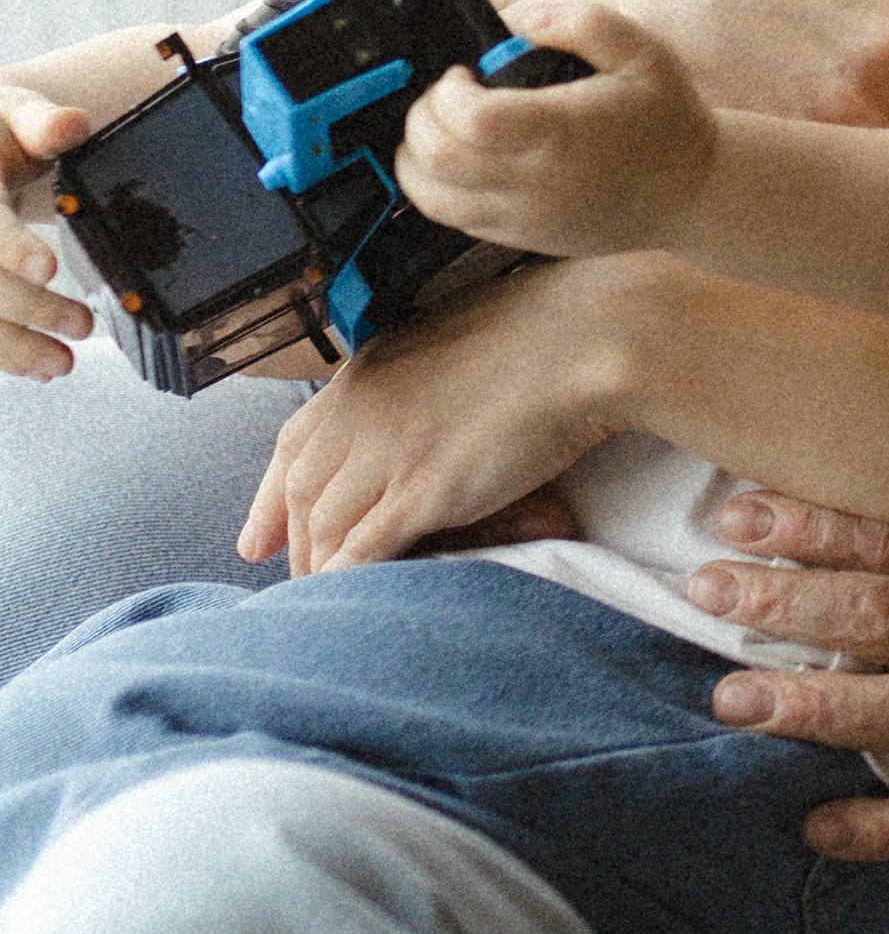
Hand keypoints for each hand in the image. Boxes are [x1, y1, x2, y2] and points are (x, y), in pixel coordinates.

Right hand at [0, 88, 96, 377]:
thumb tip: (72, 125)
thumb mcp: (13, 112)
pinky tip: (36, 368)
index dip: (13, 246)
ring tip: (62, 365)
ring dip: (12, 347)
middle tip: (83, 326)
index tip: (48, 268)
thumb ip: (41, 121)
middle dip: (28, 307)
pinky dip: (1, 353)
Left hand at [238, 253, 644, 571]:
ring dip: (320, 567)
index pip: (293, 441)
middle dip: (293, 543)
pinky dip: (350, 578)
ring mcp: (390, 449)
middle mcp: (364, 408)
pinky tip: (352, 602)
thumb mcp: (455, 340)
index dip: (267, 496)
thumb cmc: (543, 331)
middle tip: (293, 580)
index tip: (257, 538)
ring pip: (326, 524)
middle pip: (302, 491)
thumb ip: (419, 378)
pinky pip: (365, 548)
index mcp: (368, 369)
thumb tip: (421, 405)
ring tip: (324, 601)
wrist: (586, 338)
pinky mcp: (425, 489)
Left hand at [397, 4, 716, 255]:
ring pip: (431, 198)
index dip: (449, 92)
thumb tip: (520, 21)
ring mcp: (525, 217)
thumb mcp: (642, 50)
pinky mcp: (518, 238)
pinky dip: (434, 186)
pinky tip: (458, 157)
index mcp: (565, 133)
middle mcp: (538, 182)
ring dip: (415, 156)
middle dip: (423, 117)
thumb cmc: (666, 119)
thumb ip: (582, 22)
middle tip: (446, 95)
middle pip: (439, 160)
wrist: (692, 192)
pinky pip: (451, 219)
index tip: (463, 72)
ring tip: (440, 126)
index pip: (476, 121)